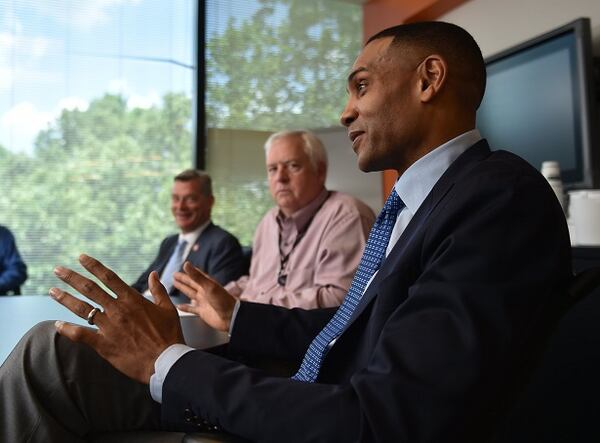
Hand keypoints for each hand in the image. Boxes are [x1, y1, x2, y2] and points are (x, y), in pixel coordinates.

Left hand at [50, 254, 184, 383]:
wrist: (165, 361)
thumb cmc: (169, 335)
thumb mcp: (168, 309)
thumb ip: (158, 290)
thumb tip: (153, 274)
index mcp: (132, 300)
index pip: (109, 277)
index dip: (94, 266)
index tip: (81, 257)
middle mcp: (118, 310)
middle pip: (90, 289)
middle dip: (72, 278)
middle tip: (58, 270)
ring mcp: (109, 327)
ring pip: (82, 309)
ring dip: (65, 299)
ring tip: (52, 291)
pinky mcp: (104, 345)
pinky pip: (81, 335)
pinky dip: (68, 330)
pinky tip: (58, 325)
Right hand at [173, 262, 236, 331]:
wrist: (231, 317)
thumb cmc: (222, 300)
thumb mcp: (208, 286)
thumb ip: (196, 276)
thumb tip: (186, 264)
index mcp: (207, 284)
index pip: (195, 275)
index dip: (188, 272)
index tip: (182, 267)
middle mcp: (205, 292)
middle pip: (191, 284)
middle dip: (183, 279)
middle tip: (174, 275)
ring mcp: (203, 302)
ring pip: (190, 294)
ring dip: (183, 289)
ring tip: (175, 285)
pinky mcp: (202, 312)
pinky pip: (191, 309)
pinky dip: (185, 307)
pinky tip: (178, 306)